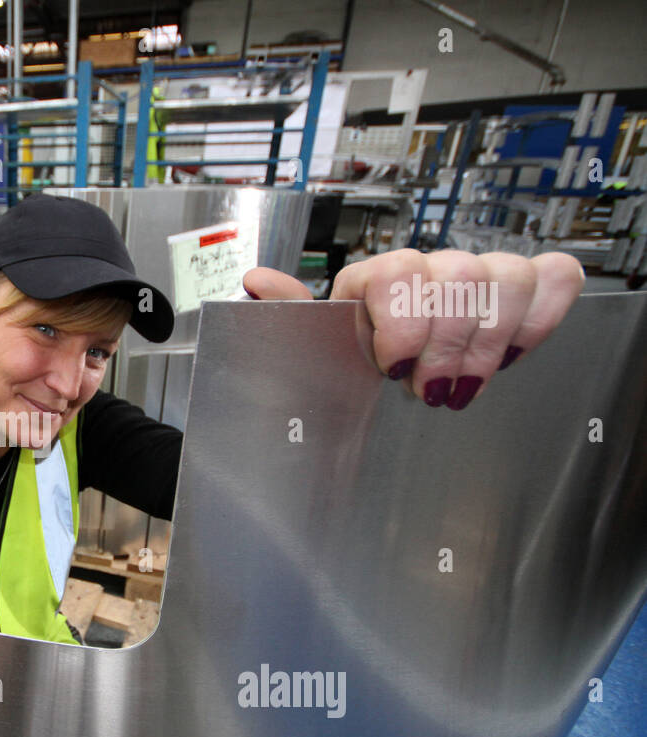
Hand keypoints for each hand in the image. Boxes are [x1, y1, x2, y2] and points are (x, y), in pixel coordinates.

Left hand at [244, 250, 584, 410]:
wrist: (383, 388)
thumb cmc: (351, 369)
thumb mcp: (313, 352)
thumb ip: (291, 317)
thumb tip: (258, 282)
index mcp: (374, 279)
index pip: (397, 271)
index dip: (403, 323)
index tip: (395, 369)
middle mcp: (429, 269)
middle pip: (458, 274)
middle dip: (448, 343)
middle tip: (431, 390)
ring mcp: (478, 274)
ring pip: (508, 274)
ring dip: (491, 338)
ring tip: (466, 383)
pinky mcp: (522, 291)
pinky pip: (553, 276)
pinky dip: (542, 314)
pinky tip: (513, 354)